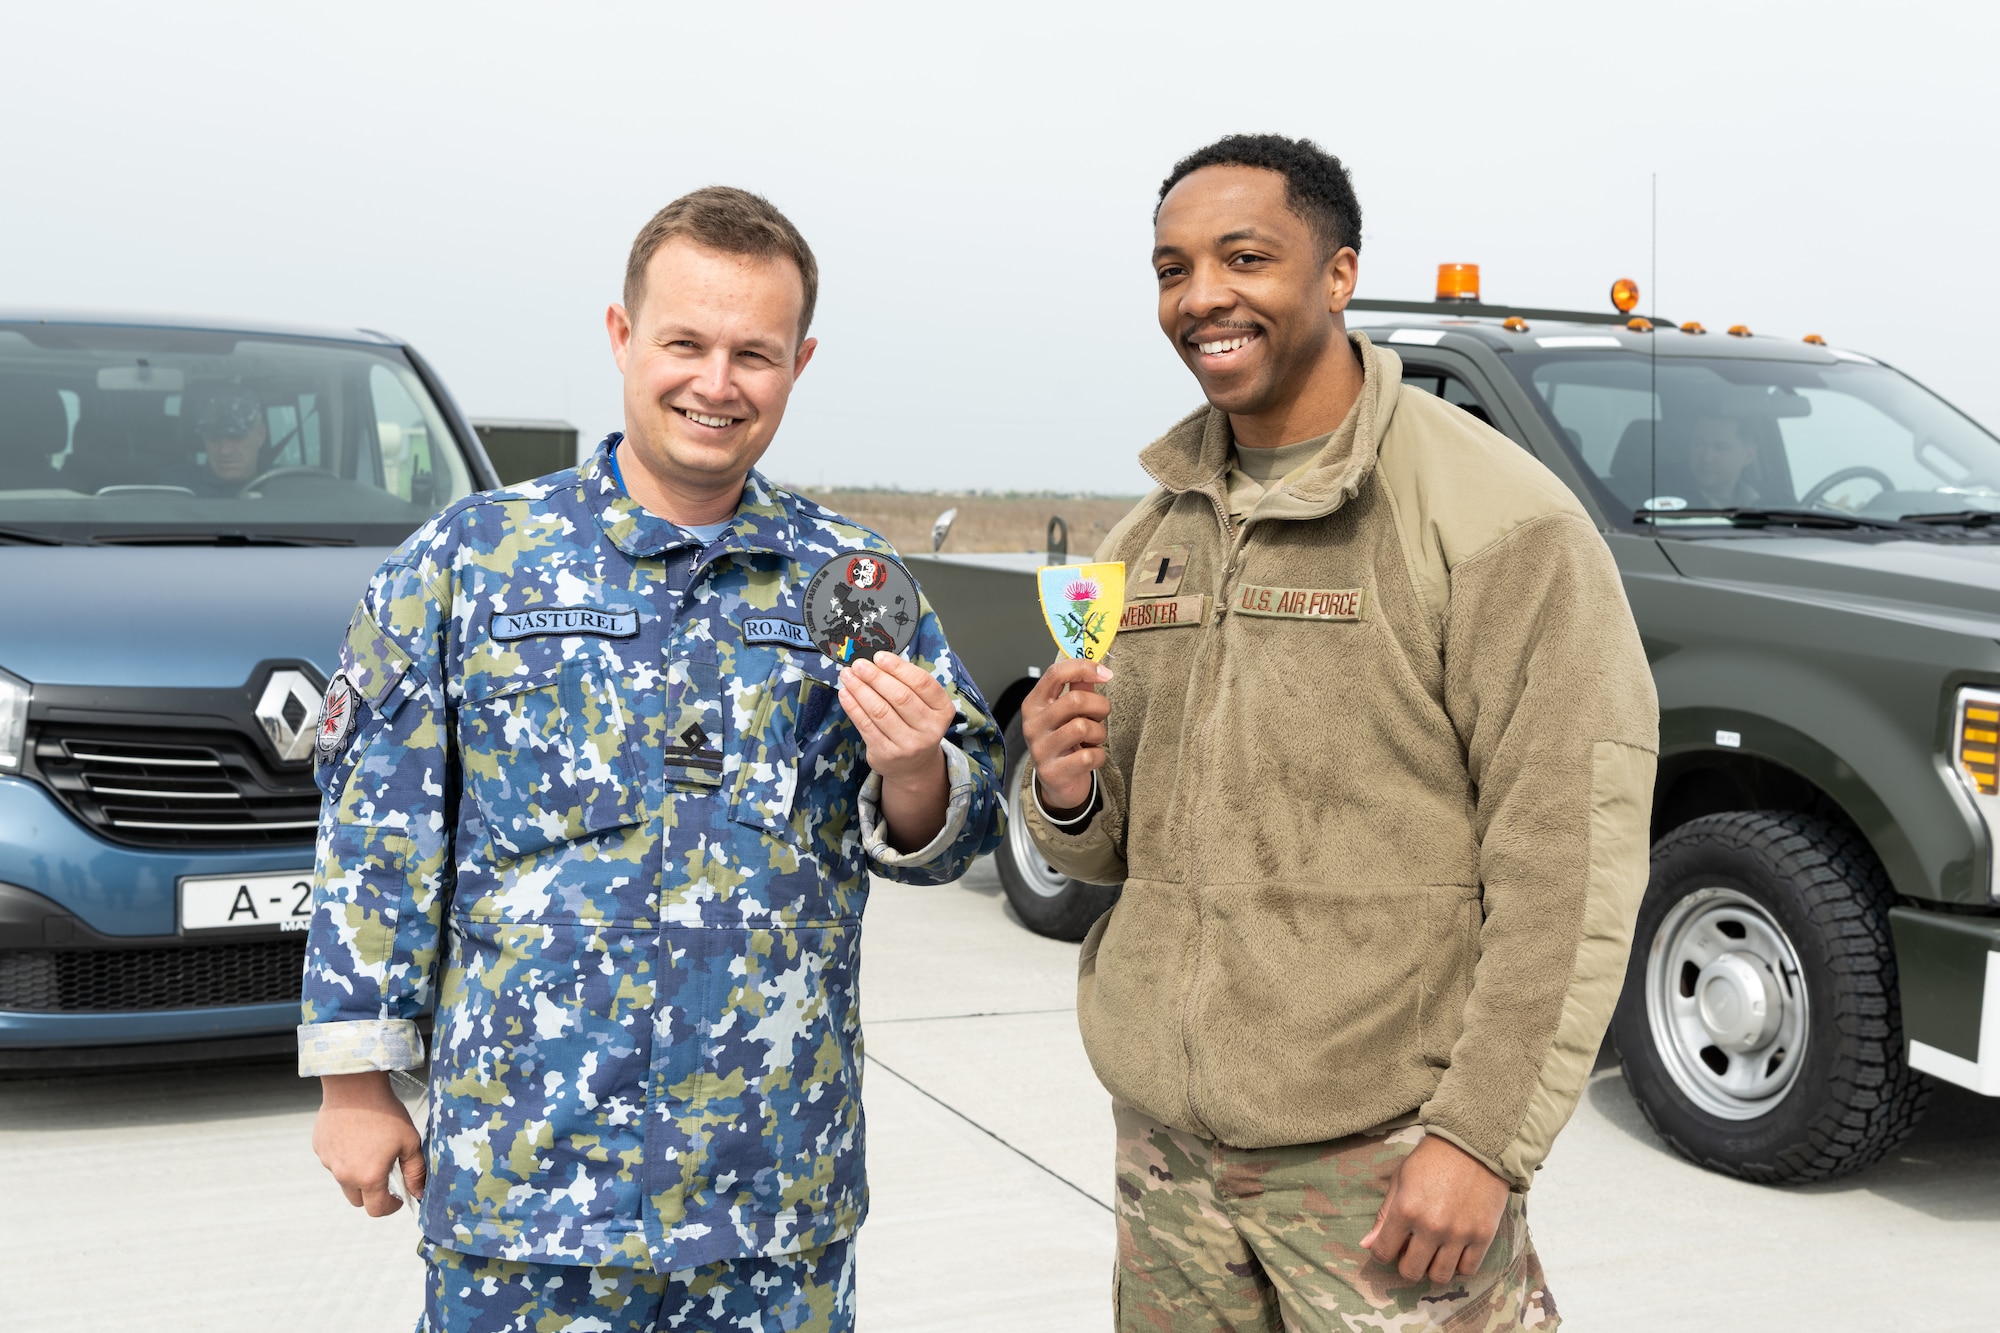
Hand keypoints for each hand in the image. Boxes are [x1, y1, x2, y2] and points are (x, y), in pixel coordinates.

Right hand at [313, 1071, 423, 1216]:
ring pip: (344, 1179)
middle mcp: (345, 1175)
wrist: (355, 1086)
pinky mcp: (320, 1148)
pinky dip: (344, 1157)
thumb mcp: (409, 1142)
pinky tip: (356, 1136)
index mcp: (369, 1177)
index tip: (398, 1197)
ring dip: (357, 1174)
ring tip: (370, 1147)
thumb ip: (415, 1172)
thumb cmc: (385, 1113)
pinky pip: (333, 1161)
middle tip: (385, 1174)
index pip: (376, 1210)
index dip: (390, 1207)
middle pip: (358, 1199)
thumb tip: (418, 1193)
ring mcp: (329, 1162)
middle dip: (372, 1193)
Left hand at [837, 652, 953, 781]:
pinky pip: (866, 725)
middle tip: (859, 664)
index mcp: (943, 710)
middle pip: (900, 696)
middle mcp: (930, 729)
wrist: (913, 767)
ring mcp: (909, 744)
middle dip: (876, 677)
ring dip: (860, 689)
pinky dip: (853, 707)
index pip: (922, 683)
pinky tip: (846, 694)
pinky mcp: (887, 753)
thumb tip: (878, 662)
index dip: (899, 667)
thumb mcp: (924, 706)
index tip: (879, 657)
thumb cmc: (916, 726)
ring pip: (880, 710)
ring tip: (848, 676)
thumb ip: (908, 684)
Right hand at [1019, 657, 1112, 812]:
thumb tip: (1096, 669)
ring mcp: (1040, 749)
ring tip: (1092, 739)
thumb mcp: (1067, 713)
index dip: (1084, 668)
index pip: (1056, 674)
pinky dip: (1098, 756)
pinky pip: (1089, 756)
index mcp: (1034, 704)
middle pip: (1075, 700)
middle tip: (1100, 716)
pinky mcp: (1053, 772)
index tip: (1106, 674)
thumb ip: (1078, 689)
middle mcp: (1033, 724)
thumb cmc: (1065, 742)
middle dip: (1099, 706)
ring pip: (1083, 727)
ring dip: (1099, 733)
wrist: (1058, 782)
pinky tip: (1089, 757)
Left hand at [1361, 1134, 1510, 1282]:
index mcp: (1405, 1210)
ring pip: (1439, 1276)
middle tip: (1412, 1252)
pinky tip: (1455, 1251)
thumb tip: (1366, 1245)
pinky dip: (1458, 1265)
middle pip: (1411, 1271)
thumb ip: (1384, 1215)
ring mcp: (1459, 1233)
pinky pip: (1468, 1270)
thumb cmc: (1431, 1160)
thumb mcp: (1400, 1181)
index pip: (1383, 1253)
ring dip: (1432, 1268)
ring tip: (1434, 1252)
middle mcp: (1431, 1226)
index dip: (1383, 1253)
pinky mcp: (1483, 1236)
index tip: (1390, 1246)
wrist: (1474, 1146)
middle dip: (1407, 1265)